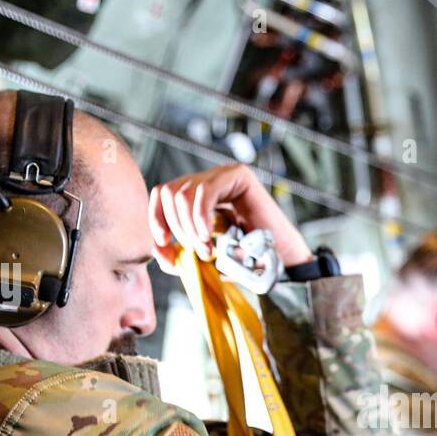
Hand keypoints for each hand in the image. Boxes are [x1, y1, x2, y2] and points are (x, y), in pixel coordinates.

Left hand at [149, 164, 312, 272]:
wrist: (280, 261)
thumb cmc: (245, 260)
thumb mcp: (202, 258)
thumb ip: (177, 253)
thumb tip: (156, 248)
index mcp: (196, 195)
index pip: (162, 195)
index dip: (156, 220)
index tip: (165, 245)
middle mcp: (208, 179)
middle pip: (169, 192)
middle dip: (176, 228)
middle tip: (198, 252)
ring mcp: (223, 175)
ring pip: (183, 192)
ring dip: (189, 227)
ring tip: (207, 249)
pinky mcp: (238, 176)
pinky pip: (204, 191)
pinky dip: (200, 217)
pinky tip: (209, 237)